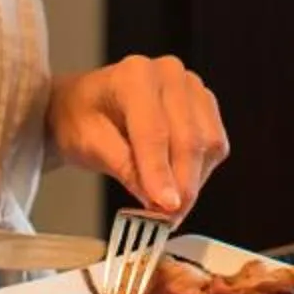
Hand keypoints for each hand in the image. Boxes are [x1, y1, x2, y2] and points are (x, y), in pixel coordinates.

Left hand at [50, 55, 227, 216]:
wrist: (84, 106)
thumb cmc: (79, 118)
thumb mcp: (87, 143)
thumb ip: (122, 166)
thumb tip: (155, 200)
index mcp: (135, 75)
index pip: (154, 131)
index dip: (160, 173)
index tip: (164, 208)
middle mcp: (169, 74)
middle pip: (188, 137)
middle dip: (181, 185)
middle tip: (167, 219)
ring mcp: (191, 87)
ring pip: (209, 143)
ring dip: (192, 182)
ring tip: (167, 209)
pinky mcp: (204, 105)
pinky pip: (214, 145)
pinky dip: (199, 173)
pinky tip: (176, 187)